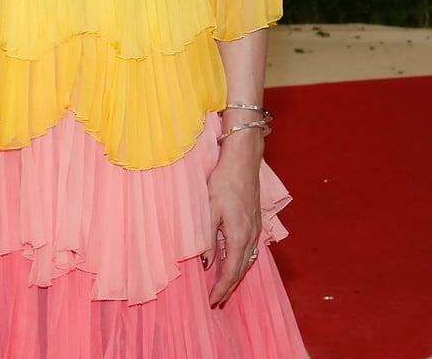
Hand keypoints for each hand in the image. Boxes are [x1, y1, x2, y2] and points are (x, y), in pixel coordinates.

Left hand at [202, 130, 263, 306]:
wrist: (243, 160)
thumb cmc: (224, 181)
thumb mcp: (209, 209)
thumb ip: (208, 239)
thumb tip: (207, 263)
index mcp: (239, 235)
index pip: (231, 271)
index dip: (222, 288)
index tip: (213, 301)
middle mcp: (251, 235)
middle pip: (242, 270)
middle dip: (230, 287)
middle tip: (218, 301)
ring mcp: (256, 227)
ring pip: (248, 260)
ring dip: (237, 275)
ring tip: (225, 286)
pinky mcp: (256, 220)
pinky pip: (251, 249)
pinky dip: (242, 261)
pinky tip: (235, 260)